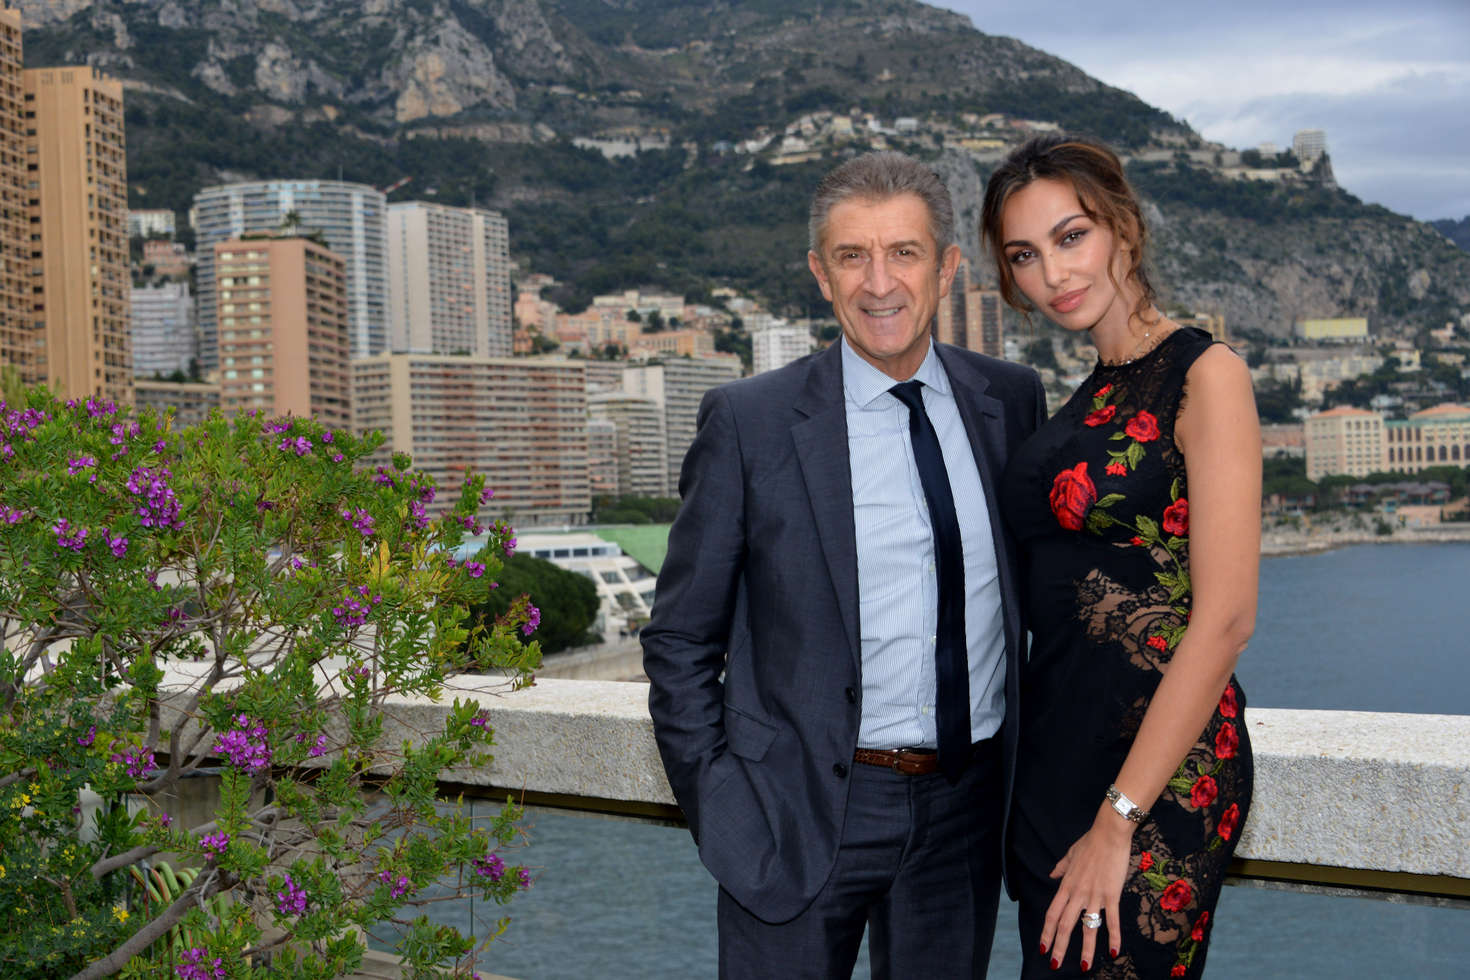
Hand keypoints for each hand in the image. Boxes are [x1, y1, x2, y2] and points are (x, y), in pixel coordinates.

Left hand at [1039, 805, 1133, 971]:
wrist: (1109, 833)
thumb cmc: (1090, 842)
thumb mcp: (1069, 854)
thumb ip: (1060, 868)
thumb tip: (1051, 875)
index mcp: (1067, 885)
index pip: (1052, 913)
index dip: (1046, 932)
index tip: (1042, 947)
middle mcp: (1078, 893)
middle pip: (1065, 925)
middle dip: (1059, 947)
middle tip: (1054, 965)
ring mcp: (1095, 895)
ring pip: (1088, 927)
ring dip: (1085, 949)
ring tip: (1083, 967)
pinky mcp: (1112, 894)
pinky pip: (1112, 920)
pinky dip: (1113, 937)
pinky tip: (1114, 952)